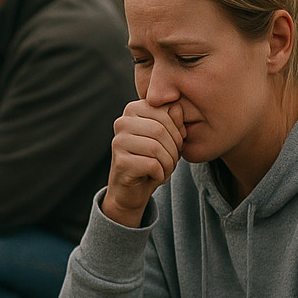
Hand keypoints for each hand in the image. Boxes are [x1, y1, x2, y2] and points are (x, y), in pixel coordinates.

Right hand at [102, 100, 184, 227]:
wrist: (131, 190)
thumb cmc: (151, 160)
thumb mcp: (167, 138)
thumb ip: (173, 120)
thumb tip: (178, 107)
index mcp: (133, 110)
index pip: (166, 111)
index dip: (177, 131)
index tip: (176, 145)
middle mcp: (122, 122)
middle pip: (160, 130)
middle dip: (174, 149)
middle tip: (172, 161)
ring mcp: (118, 142)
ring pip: (156, 148)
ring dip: (168, 163)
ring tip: (165, 169)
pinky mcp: (120, 162)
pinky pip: (152, 165)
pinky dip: (161, 174)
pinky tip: (156, 176)